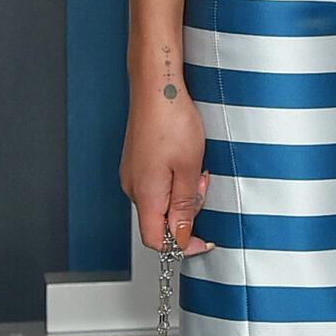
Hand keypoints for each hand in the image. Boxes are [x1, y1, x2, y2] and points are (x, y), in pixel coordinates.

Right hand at [120, 91, 212, 253]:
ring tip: (195, 170)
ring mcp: (133, 174)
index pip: (156, 240)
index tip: (202, 242)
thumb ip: (184, 206)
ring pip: (160, 202)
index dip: (181, 246)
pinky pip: (157, 185)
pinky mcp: (137, 163)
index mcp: (145, 194)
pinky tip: (185, 162)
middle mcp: (133, 187)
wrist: (156, 89)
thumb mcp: (189, 169)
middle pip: (159, 222)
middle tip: (202, 187)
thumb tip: (180, 235)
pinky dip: (175, 181)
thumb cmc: (172, 121)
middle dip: (187, 213)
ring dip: (182, 195)